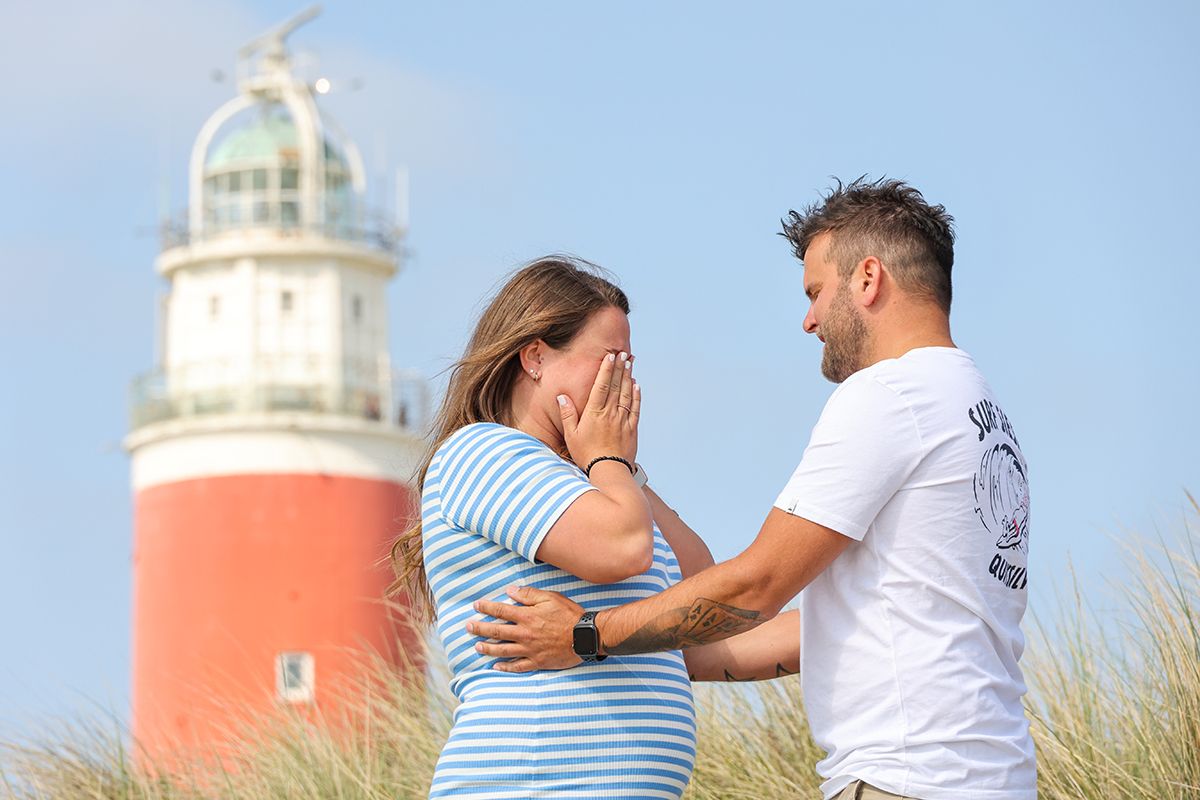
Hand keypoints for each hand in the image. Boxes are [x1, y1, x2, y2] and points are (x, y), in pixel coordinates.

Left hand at [467, 585, 584, 671]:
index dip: (486, 608)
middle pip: (497, 632)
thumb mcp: (550, 597)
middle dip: (480, 629)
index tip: (476, 606)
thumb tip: (510, 591)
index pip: (501, 611)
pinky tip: (496, 666)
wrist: (586, 636)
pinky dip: (505, 667)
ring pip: (503, 650)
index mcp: (527, 616)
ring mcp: (530, 650)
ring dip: (488, 648)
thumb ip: (528, 595)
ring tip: (477, 646)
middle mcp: (525, 634)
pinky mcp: (537, 662)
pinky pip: (517, 666)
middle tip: (468, 627)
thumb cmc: (569, 614)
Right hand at [559, 352, 639, 468]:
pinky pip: (636, 407)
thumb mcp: (571, 435)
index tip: (610, 357)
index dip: (606, 370)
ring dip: (628, 377)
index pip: (602, 385)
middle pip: (616, 386)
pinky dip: (637, 395)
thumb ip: (567, 414)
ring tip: (630, 364)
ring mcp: (623, 420)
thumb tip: (562, 396)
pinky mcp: (632, 428)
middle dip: (620, 368)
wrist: (609, 471)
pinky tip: (636, 385)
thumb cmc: (586, 454)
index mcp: (594, 413)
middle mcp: (611, 413)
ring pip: (627, 394)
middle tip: (624, 354)